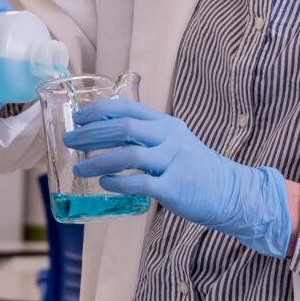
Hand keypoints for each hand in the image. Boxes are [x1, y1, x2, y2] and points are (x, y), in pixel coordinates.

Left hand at [63, 99, 291, 257]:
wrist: (230, 192)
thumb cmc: (193, 168)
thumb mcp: (174, 142)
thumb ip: (147, 136)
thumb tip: (105, 134)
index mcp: (166, 124)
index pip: (128, 108)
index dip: (99, 111)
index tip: (78, 118)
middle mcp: (170, 138)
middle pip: (124, 128)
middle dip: (91, 134)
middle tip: (70, 141)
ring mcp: (174, 162)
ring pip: (129, 155)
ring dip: (98, 161)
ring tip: (79, 169)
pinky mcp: (175, 187)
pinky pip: (141, 182)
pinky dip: (119, 182)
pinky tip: (105, 184)